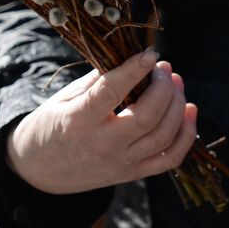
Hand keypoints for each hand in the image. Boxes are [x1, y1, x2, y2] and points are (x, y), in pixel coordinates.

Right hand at [6, 48, 197, 194]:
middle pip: (147, 117)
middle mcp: (102, 145)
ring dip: (177, 104)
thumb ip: (99, 79)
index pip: (110, 93)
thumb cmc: (53, 124)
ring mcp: (120, 163)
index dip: (133, 70)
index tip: (149, 54)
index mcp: (79, 120)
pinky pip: (170, 159)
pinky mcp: (132, 174)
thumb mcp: (65, 96)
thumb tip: (132, 58)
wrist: (39, 170)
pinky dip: (186, 134)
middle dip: (163, 86)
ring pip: (163, 136)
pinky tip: (189, 110)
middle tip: (164, 66)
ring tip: (175, 81)